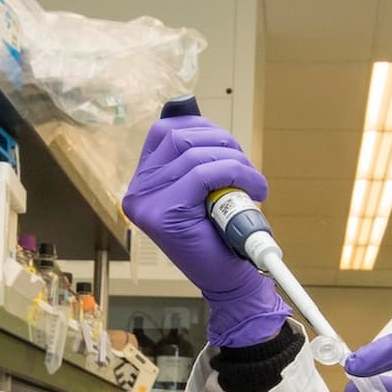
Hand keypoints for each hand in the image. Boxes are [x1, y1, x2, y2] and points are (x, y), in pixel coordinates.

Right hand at [122, 116, 287, 346]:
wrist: (227, 280)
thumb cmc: (218, 235)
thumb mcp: (203, 190)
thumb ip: (191, 158)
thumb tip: (188, 112)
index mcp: (143, 182)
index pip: (163, 132)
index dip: (200, 126)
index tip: (226, 143)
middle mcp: (138, 191)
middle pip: (179, 136)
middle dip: (222, 142)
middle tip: (245, 165)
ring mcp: (147, 203)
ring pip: (195, 154)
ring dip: (235, 161)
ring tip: (253, 181)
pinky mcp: (165, 214)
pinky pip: (205, 174)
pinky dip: (237, 174)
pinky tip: (254, 188)